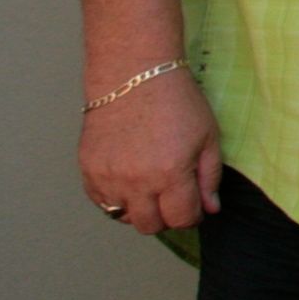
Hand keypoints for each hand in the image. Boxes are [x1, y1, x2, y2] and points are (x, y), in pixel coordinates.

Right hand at [79, 69, 220, 235]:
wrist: (133, 74)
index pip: (181, 218)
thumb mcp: (208, 136)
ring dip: (139, 209)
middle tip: (172, 198)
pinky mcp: (88, 169)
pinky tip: (128, 180)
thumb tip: (210, 208)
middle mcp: (136, 181)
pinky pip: (100, 201)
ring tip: (150, 186)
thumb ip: (210, 177)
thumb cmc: (175, 100)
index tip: (194, 205)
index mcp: (171, 174)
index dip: (192, 215)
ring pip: (123, 217)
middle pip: (150, 225)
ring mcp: (108, 177)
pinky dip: (115, 198)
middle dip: (166, 217)